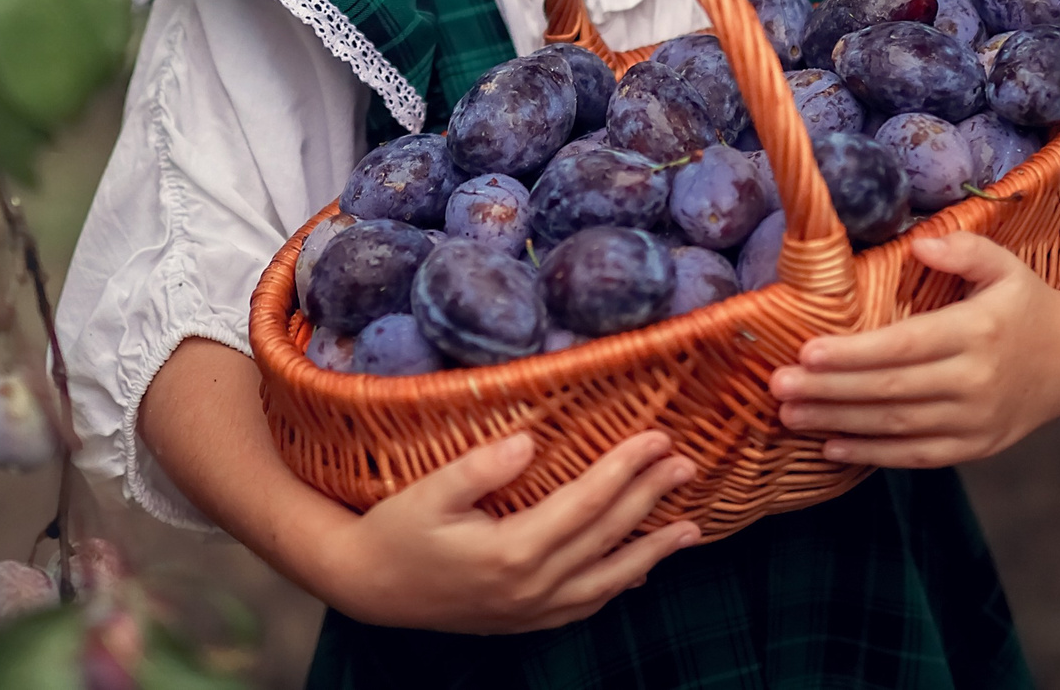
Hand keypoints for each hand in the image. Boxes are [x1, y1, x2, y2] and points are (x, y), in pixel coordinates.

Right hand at [313, 431, 701, 633]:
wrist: (370, 587)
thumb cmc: (396, 530)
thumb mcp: (428, 491)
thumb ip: (479, 467)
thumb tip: (529, 440)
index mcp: (512, 551)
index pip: (587, 504)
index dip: (626, 468)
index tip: (658, 438)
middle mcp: (531, 588)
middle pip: (607, 538)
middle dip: (651, 498)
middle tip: (686, 464)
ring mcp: (531, 611)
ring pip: (608, 580)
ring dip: (651, 552)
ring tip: (689, 529)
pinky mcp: (525, 621)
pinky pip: (585, 605)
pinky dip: (618, 584)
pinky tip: (639, 572)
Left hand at [768, 230, 1059, 467]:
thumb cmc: (1025, 305)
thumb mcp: (1004, 265)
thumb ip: (963, 249)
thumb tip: (918, 244)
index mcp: (978, 332)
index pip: (905, 346)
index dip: (854, 353)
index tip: (806, 351)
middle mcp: (977, 382)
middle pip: (892, 390)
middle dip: (830, 390)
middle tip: (778, 385)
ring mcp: (977, 422)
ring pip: (898, 427)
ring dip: (839, 423)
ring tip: (790, 414)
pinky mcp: (976, 448)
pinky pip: (917, 456)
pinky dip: (872, 454)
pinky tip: (830, 446)